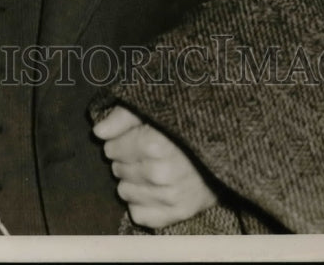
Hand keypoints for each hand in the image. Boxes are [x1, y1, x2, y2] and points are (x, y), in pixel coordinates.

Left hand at [92, 105, 216, 228]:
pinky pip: (139, 215)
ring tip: (150, 169)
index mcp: (154, 144)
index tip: (134, 138)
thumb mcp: (156, 109)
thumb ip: (123, 117)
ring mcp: (169, 197)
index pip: (111, 149)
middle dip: (126, 160)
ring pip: (124, 193)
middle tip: (144, 153)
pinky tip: (153, 190)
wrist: (225, 150)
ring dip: (132, 181)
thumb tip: (98, 132)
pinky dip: (141, 204)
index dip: (119, 141)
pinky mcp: (178, 214)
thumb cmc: (188, 125)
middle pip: (117, 170)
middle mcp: (160, 173)